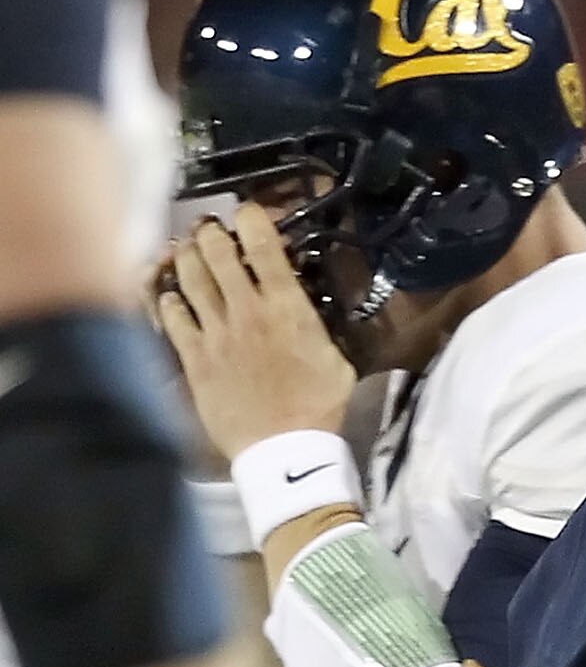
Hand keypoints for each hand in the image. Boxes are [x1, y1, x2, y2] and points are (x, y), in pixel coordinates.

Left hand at [156, 204, 352, 459]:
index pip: (261, 241)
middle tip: (209, 232)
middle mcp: (246, 309)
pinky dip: (167, 297)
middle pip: (215, 247)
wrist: (285, 453)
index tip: (248, 213)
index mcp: (286, 306)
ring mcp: (215, 332)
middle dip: (210, 231)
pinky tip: (170, 295)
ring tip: (187, 252)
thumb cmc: (319, 409)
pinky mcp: (193, 357)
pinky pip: (169, 314)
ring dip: (185, 255)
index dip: (251, 217)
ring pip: (188, 273)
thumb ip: (316, 327)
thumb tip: (304, 308)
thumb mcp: (336, 361)